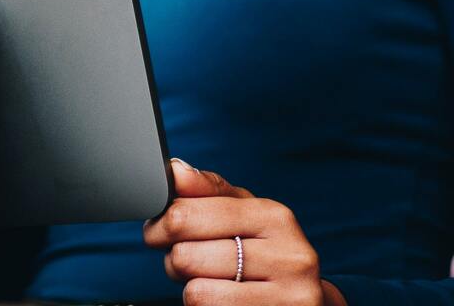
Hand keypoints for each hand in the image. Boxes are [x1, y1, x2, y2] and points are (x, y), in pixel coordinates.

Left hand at [143, 159, 345, 305]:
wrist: (305, 302)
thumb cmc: (265, 254)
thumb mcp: (243, 215)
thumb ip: (207, 191)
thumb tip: (176, 170)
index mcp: (273, 217)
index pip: (185, 214)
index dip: (159, 226)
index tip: (157, 233)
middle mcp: (288, 256)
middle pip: (186, 254)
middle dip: (174, 260)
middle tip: (185, 262)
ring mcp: (289, 296)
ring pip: (196, 291)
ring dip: (190, 289)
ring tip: (208, 282)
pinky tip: (223, 300)